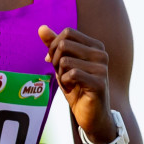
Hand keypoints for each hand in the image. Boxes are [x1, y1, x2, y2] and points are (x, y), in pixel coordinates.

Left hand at [38, 24, 116, 141]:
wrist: (91, 115)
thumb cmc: (77, 88)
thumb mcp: (62, 65)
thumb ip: (54, 45)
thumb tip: (41, 28)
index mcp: (95, 46)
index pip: (67, 33)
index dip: (54, 46)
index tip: (54, 61)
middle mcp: (101, 54)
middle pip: (64, 44)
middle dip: (55, 60)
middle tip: (61, 74)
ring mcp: (102, 68)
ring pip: (65, 60)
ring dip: (60, 74)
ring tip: (69, 83)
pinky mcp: (99, 83)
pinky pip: (71, 74)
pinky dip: (65, 83)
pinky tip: (72, 90)